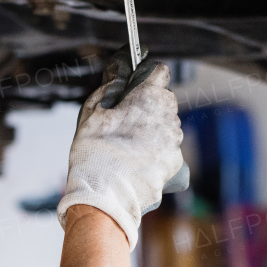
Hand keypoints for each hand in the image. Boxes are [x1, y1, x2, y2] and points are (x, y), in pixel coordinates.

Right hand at [57, 46, 184, 249]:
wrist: (106, 194)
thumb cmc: (96, 153)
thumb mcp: (90, 112)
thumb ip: (107, 90)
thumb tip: (115, 80)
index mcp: (150, 97)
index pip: (160, 72)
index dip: (146, 77)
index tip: (136, 85)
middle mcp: (168, 116)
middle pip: (164, 101)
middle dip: (148, 106)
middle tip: (125, 120)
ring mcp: (174, 141)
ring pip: (167, 126)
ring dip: (154, 130)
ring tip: (129, 145)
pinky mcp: (176, 163)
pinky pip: (168, 150)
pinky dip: (157, 152)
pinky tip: (138, 160)